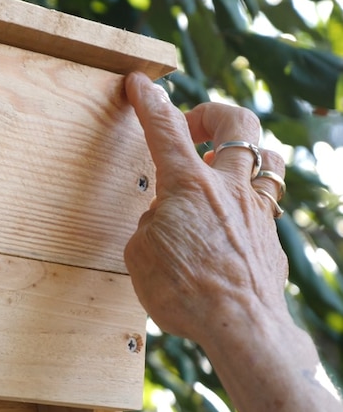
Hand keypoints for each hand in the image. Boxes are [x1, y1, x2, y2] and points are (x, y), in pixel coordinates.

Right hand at [122, 72, 287, 348]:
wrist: (242, 328)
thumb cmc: (183, 292)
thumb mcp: (140, 253)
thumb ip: (152, 224)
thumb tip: (166, 220)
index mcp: (188, 185)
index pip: (164, 128)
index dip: (149, 100)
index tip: (139, 83)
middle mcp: (229, 188)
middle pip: (238, 124)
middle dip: (213, 114)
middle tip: (194, 129)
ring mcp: (258, 211)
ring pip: (268, 159)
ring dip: (247, 153)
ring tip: (227, 166)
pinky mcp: (272, 239)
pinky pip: (268, 205)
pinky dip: (250, 204)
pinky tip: (232, 225)